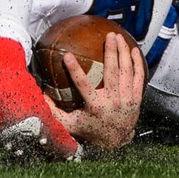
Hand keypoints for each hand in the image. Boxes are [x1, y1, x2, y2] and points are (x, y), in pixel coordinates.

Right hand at [46, 32, 144, 150]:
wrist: (115, 141)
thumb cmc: (89, 129)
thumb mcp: (70, 124)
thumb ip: (54, 112)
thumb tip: (40, 96)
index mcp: (95, 106)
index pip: (83, 85)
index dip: (75, 70)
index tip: (68, 55)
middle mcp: (113, 101)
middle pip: (113, 71)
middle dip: (111, 51)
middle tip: (109, 35)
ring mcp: (127, 99)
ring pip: (127, 71)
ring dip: (124, 52)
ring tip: (120, 37)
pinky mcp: (136, 99)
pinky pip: (139, 77)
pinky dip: (137, 63)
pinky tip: (134, 50)